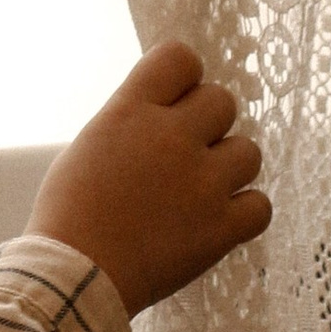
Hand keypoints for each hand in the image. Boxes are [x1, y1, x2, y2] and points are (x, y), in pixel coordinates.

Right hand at [27, 40, 268, 315]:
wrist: (77, 275)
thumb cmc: (70, 212)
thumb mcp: (93, 142)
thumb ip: (134, 120)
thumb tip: (164, 116)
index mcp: (133, 108)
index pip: (181, 56)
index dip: (185, 78)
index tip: (177, 101)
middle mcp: (172, 136)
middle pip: (223, 100)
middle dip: (209, 123)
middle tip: (188, 151)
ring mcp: (201, 183)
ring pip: (249, 152)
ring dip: (230, 167)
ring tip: (204, 188)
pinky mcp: (219, 229)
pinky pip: (260, 206)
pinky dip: (245, 212)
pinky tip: (221, 219)